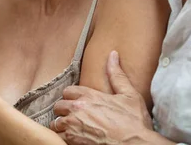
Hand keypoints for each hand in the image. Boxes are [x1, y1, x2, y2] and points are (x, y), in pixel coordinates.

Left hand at [52, 51, 173, 144]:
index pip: (68, 91)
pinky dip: (62, 138)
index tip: (78, 102)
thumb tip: (112, 54)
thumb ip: (117, 75)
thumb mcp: (129, 95)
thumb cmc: (134, 122)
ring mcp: (74, 126)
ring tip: (72, 128)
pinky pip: (58, 137)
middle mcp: (78, 109)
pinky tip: (73, 138)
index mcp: (90, 96)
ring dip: (62, 125)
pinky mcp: (73, 141)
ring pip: (56, 123)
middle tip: (73, 116)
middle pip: (59, 106)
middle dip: (64, 110)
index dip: (72, 96)